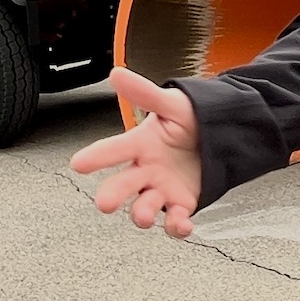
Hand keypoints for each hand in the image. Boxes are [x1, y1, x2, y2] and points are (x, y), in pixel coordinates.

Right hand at [70, 68, 204, 238]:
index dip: (96, 156)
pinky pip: (175, 220)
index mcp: (140, 144)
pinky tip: (182, 225)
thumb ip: (145, 93)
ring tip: (142, 216)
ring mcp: (162, 189)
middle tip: (104, 203)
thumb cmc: (189, 119)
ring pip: (145, 206)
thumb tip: (116, 73)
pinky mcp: (181, 204)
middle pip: (123, 185)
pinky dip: (177, 226)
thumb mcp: (171, 104)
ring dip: (142, 213)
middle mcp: (146, 170)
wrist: (220, 135)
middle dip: (113, 194)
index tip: (79, 163)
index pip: (114, 149)